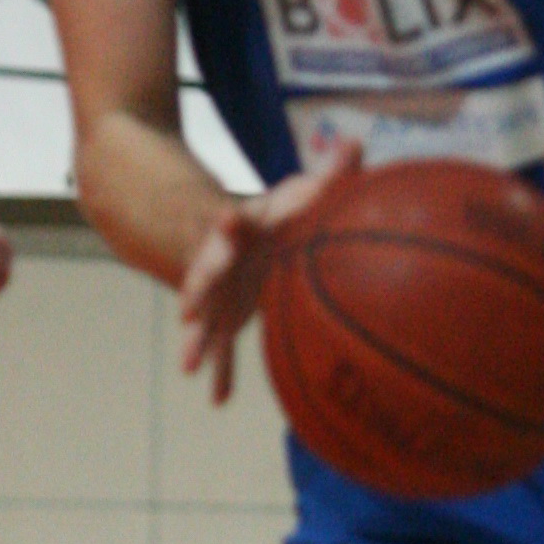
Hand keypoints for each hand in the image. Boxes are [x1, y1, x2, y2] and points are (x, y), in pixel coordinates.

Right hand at [178, 140, 360, 404]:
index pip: (233, 222)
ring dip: (198, 340)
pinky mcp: (224, 314)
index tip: (231, 220)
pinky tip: (218, 400)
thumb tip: (356, 143)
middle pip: (205, 272)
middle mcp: (222, 260)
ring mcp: (218, 291)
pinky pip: (222, 346)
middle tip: (187, 306)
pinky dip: (222, 372)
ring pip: (203, 316)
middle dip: (198, 287)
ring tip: (189, 366)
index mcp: (240, 228)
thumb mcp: (297, 193)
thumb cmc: (276, 213)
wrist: (237, 233)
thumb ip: (327, 175)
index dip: (231, 222)